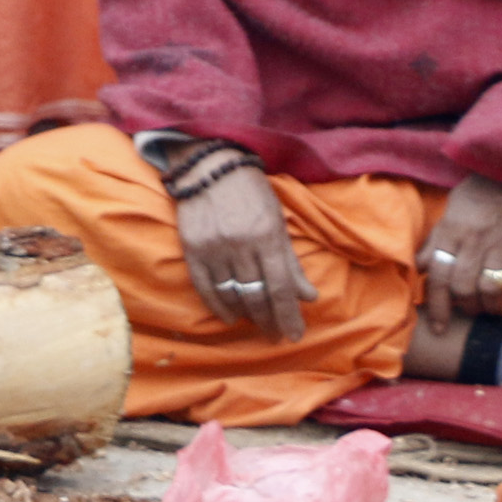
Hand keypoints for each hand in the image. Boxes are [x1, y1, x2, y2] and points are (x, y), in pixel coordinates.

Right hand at [172, 157, 316, 345]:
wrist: (209, 166)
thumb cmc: (251, 192)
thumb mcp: (277, 220)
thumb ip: (291, 261)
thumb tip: (308, 296)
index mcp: (267, 235)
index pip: (280, 287)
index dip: (288, 315)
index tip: (294, 335)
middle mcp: (240, 244)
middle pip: (256, 296)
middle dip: (269, 321)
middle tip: (276, 334)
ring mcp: (213, 248)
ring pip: (232, 295)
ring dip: (246, 315)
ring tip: (257, 323)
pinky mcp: (192, 249)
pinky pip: (205, 288)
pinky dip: (218, 307)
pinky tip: (229, 317)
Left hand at [418, 172, 501, 321]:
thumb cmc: (481, 193)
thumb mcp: (451, 210)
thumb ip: (435, 239)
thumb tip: (417, 266)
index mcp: (451, 231)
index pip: (437, 276)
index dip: (437, 307)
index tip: (438, 327)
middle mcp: (474, 239)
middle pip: (463, 287)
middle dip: (466, 307)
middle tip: (471, 310)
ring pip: (490, 288)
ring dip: (491, 305)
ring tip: (492, 306)